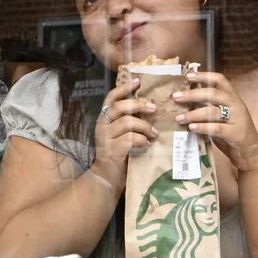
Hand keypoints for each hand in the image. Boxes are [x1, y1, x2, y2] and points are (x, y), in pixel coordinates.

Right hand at [91, 70, 155, 185]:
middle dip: (139, 105)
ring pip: (128, 123)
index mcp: (104, 119)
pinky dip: (142, 140)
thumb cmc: (118, 153)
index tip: (139, 81)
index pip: (111, 97)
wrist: (107, 176)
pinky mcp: (113, 150)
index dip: (124, 88)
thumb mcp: (120, 133)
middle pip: (120, 107)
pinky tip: (147, 145)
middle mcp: (102, 126)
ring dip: (145, 126)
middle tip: (154, 108)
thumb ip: (129, 120)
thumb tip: (150, 107)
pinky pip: (131, 139)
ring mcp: (106, 138)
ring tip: (154, 133)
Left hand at [175, 68, 257, 164]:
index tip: (188, 76)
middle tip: (176, 97)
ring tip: (179, 118)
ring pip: (213, 111)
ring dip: (193, 114)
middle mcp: (236, 105)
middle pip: (213, 94)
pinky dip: (203, 127)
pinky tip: (191, 128)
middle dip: (192, 94)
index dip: (204, 76)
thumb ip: (209, 108)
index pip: (220, 80)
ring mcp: (237, 119)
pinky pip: (217, 128)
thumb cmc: (233, 133)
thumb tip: (184, 103)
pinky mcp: (235, 133)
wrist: (251, 152)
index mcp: (232, 98)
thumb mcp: (222, 116)